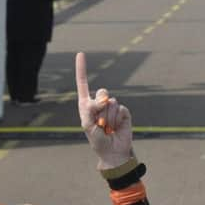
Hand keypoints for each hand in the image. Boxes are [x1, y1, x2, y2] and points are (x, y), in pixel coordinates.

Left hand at [75, 52, 132, 169]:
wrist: (113, 151)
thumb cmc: (97, 139)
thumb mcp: (87, 125)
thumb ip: (91, 110)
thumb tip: (104, 99)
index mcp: (87, 104)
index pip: (83, 83)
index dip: (82, 69)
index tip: (81, 53)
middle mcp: (99, 103)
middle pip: (102, 92)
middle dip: (100, 107)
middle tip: (99, 123)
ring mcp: (112, 106)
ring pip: (111, 103)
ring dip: (108, 118)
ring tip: (107, 128)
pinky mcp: (124, 111)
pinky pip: (120, 109)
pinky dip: (116, 120)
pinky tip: (116, 127)